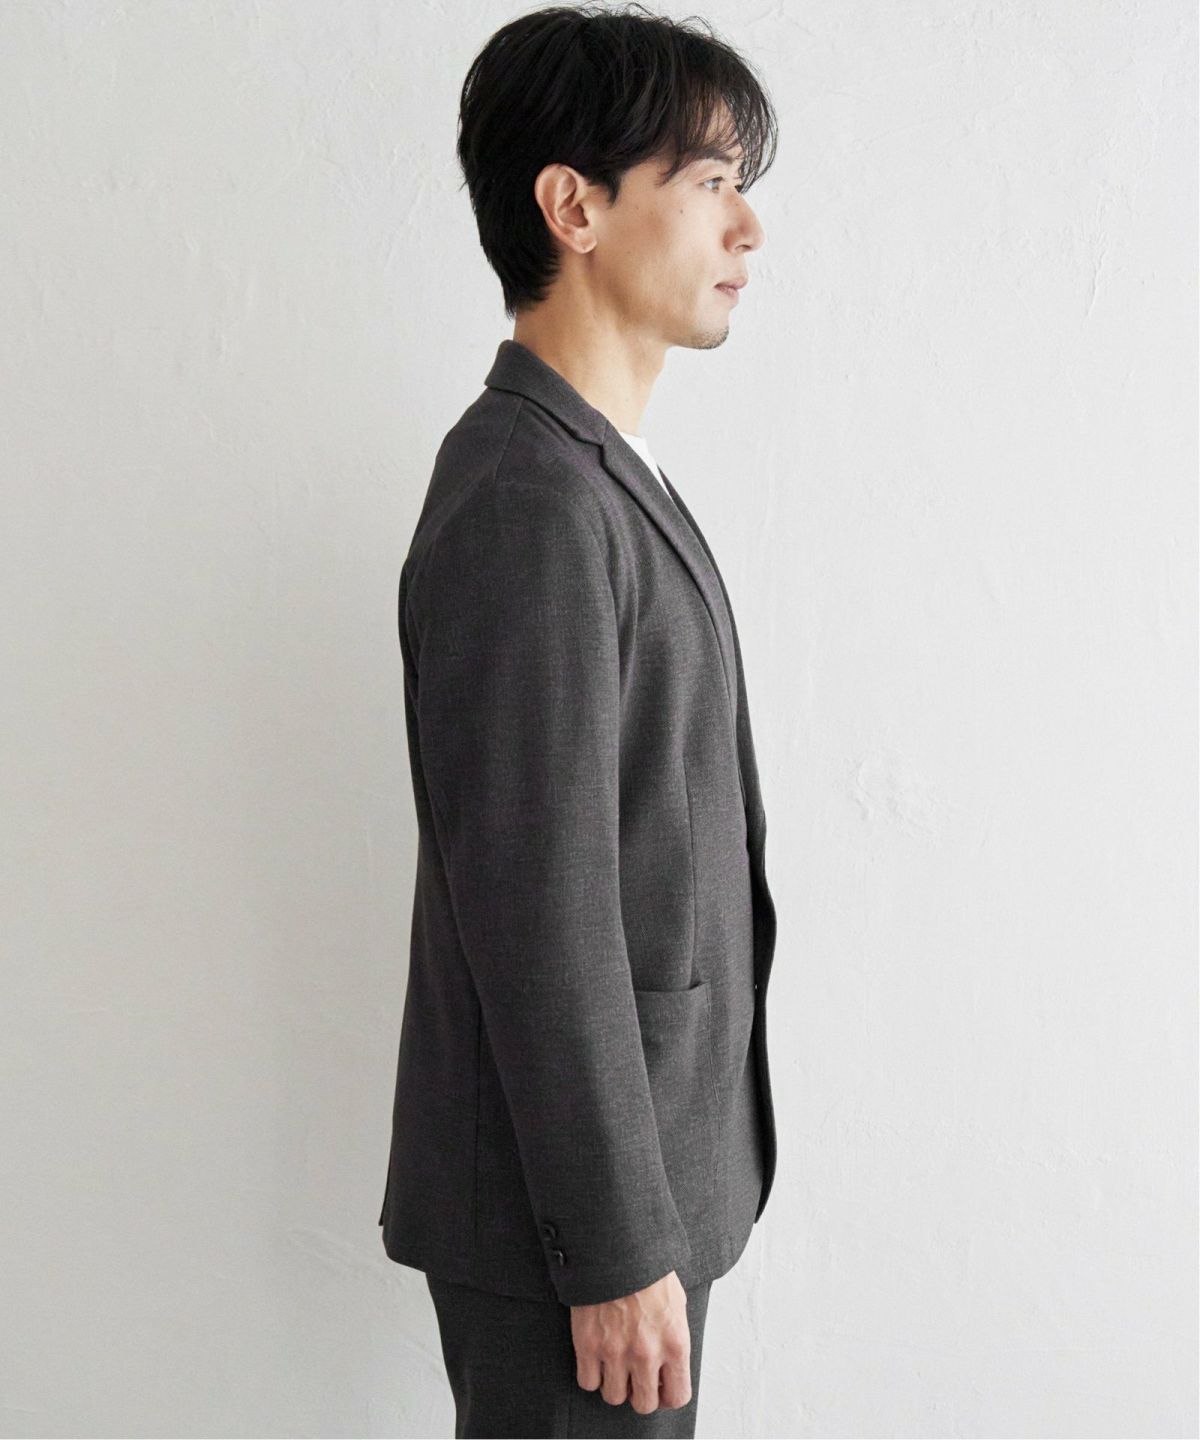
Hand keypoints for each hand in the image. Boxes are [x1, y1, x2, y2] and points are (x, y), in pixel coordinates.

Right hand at [569, 1269, 691, 1413]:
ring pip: (614, 1397)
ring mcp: (615, 1351)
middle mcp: (647, 1353)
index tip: (661, 1388)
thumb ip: (674, 1338)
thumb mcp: (676, 1302)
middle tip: (636, 1377)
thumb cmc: (647, 1268)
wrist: (616, 1245)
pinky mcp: (587, 1344)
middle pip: (644, 1404)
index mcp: (675, 1342)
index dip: (668, 1396)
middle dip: (641, 1393)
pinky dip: (591, 1374)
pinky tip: (596, 1357)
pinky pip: (587, 1382)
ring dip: (615, 1384)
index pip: (677, 1396)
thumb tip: (669, 1363)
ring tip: (615, 1364)